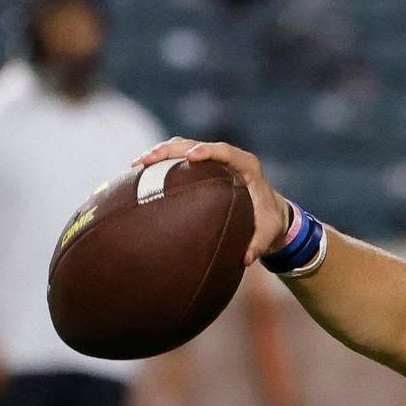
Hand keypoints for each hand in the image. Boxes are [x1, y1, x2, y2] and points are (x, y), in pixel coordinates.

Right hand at [132, 137, 289, 265]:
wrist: (269, 211)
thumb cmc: (269, 221)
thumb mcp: (269, 233)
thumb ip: (258, 245)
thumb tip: (245, 260)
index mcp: (247, 166)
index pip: (226, 152)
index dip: (208, 151)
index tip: (191, 156)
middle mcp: (228, 158)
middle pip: (196, 145)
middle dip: (170, 150)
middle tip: (147, 160)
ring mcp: (213, 159)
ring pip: (183, 147)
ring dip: (159, 153)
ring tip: (136, 164)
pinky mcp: (202, 165)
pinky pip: (178, 157)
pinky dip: (160, 162)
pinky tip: (139, 173)